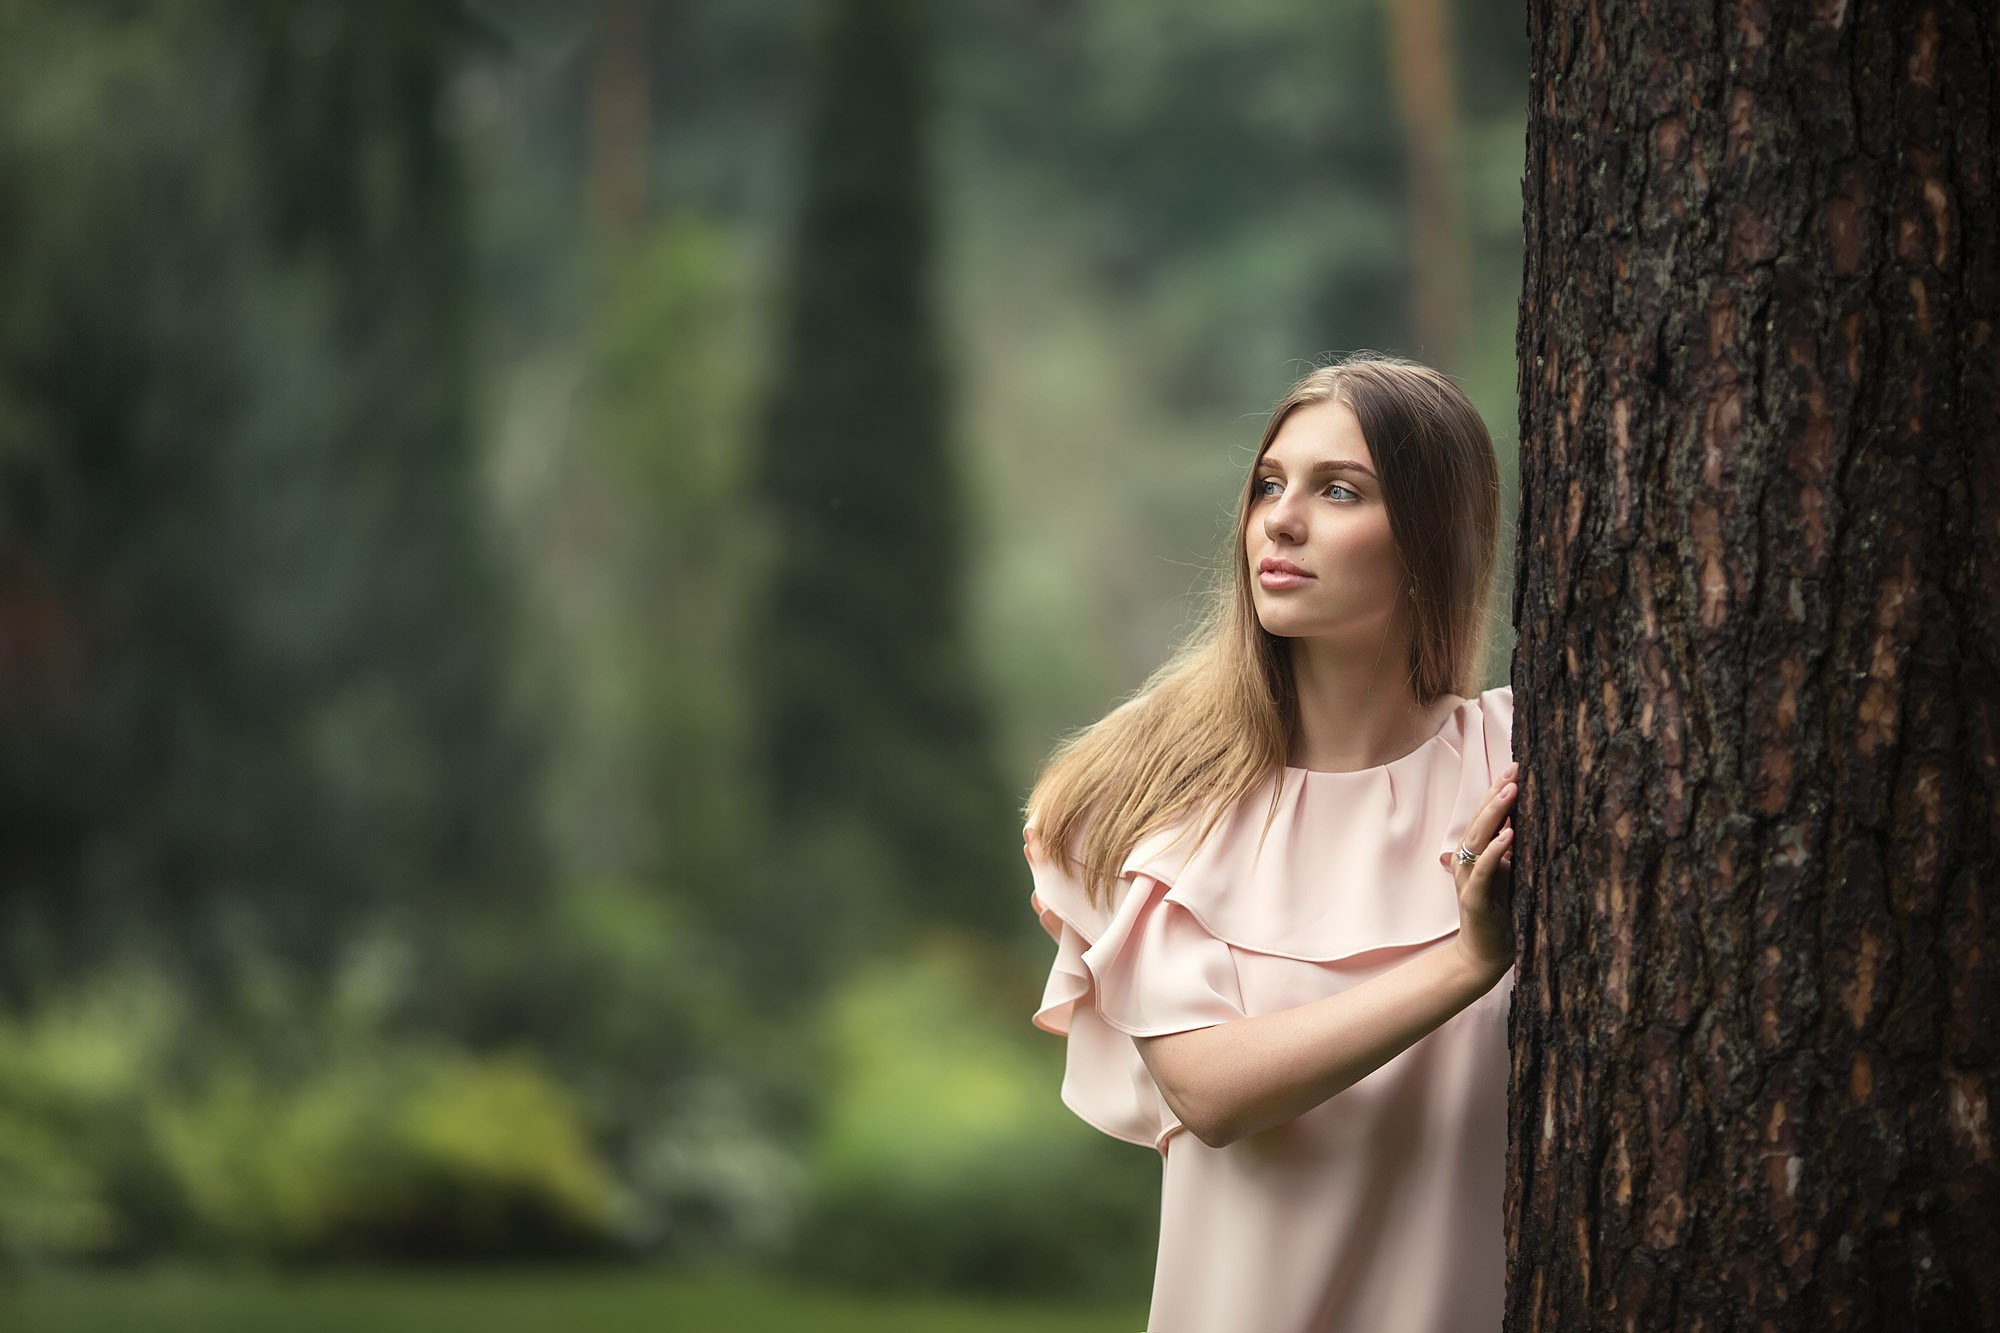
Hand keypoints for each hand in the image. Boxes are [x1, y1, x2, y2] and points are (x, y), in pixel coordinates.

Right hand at [1451, 760, 1517, 980]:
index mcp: (1475, 854)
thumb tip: (1520, 823)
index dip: (1498, 791)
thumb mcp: (1510, 876)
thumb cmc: (1502, 915)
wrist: (1486, 954)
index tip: (1516, 768)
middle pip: (1480, 820)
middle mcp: (1466, 861)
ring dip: (1495, 814)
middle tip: (1515, 770)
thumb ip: (1509, 852)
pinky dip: (1494, 851)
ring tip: (1511, 792)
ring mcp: (1467, 878)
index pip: (1486, 816)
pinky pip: (1482, 870)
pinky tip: (1508, 835)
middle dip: (1497, 793)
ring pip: (1478, 838)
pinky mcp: (1473, 898)